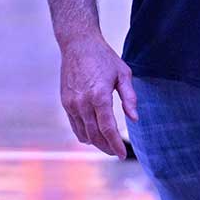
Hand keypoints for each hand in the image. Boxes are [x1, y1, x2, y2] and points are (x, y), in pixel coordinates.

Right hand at [58, 36, 137, 158]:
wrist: (78, 45)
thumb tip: (134, 118)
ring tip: (107, 144)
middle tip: (116, 152)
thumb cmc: (104, 58)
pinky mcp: (65, 102)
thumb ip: (129, 97)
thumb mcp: (123, 74)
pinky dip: (84, 134)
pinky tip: (93, 135)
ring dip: (96, 142)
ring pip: (83, 133)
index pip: (108, 128)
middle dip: (107, 147)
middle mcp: (83, 102)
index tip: (123, 155)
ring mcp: (72, 103)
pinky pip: (74, 125)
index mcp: (100, 95)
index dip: (116, 144)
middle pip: (95, 135)